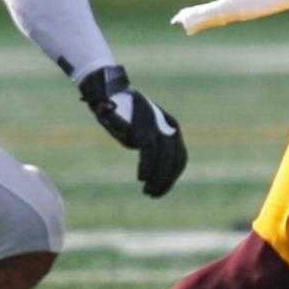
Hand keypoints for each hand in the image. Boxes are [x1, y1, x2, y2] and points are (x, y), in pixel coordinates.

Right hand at [78, 66, 186, 197]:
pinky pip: (149, 152)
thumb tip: (154, 169)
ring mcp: (156, 127)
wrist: (109, 93)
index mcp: (171, 129)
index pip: (180, 157)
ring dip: (158, 178)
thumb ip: (149, 148)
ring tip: (148, 191)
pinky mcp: (143, 128)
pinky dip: (147, 167)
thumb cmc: (123, 116)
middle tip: (152, 195)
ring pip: (165, 158)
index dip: (172, 176)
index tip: (161, 189)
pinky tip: (141, 177)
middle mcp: (168, 127)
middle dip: (166, 181)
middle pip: (174, 160)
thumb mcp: (138, 133)